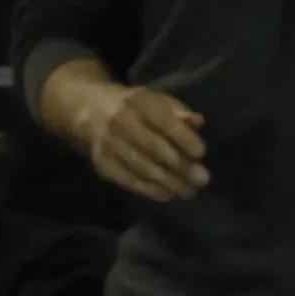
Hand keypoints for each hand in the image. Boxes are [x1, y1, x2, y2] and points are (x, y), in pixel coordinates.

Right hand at [84, 84, 209, 202]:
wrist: (92, 111)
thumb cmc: (138, 108)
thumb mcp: (159, 102)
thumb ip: (179, 113)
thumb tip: (198, 122)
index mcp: (138, 101)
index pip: (164, 121)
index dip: (183, 138)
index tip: (201, 153)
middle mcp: (120, 120)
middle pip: (154, 148)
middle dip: (181, 166)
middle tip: (202, 180)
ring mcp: (108, 143)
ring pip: (142, 167)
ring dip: (169, 183)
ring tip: (189, 191)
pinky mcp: (102, 162)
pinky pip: (128, 180)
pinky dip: (150, 189)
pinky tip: (167, 194)